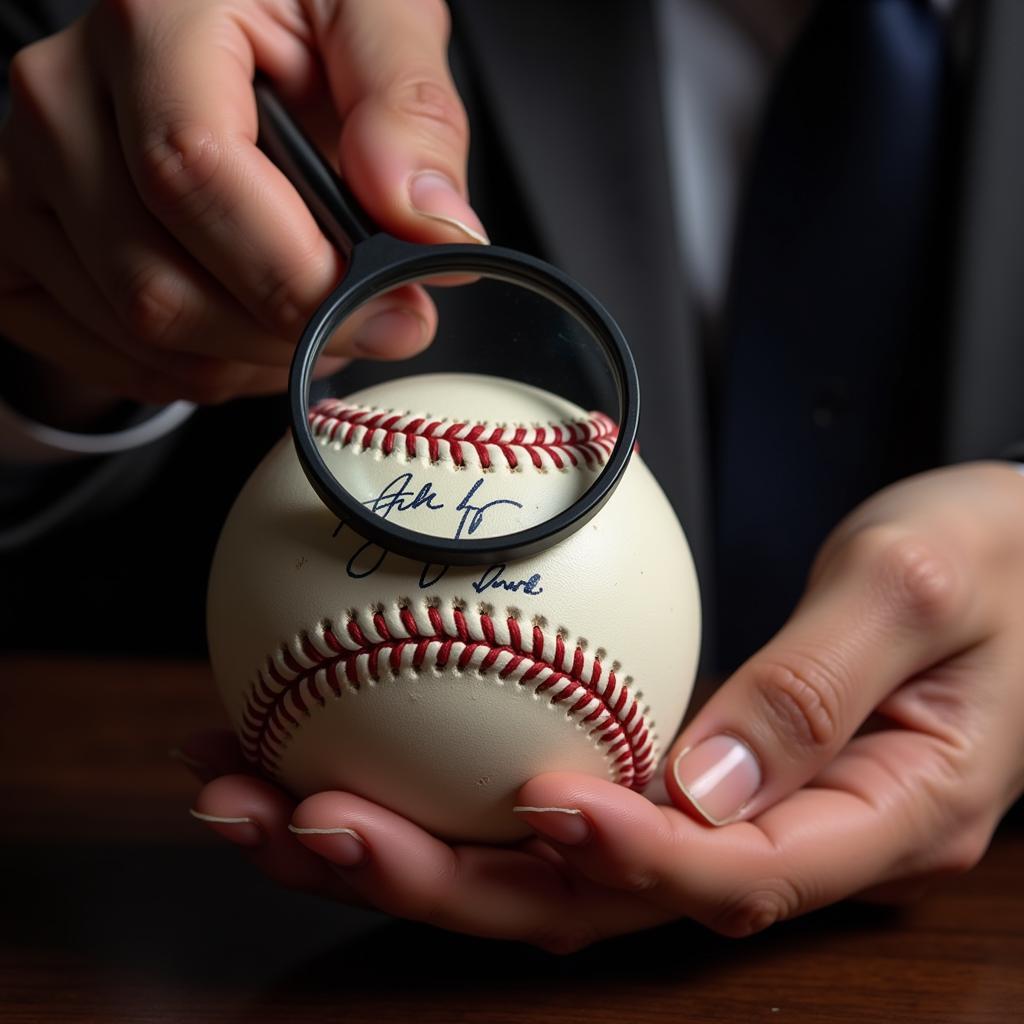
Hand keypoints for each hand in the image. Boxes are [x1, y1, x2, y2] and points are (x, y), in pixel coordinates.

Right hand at [0, 0, 483, 411]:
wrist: (223, 45)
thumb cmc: (294, 26)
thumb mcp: (374, 21)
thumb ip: (410, 107)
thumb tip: (428, 218)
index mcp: (148, 24)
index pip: (194, 174)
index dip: (300, 272)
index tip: (390, 305)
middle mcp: (62, 104)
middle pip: (159, 284)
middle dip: (292, 335)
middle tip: (377, 324)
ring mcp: (26, 184)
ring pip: (141, 335)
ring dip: (258, 359)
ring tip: (318, 313)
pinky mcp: (25, 252)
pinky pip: (117, 360)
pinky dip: (209, 371)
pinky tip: (255, 327)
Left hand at [185, 462, 1023, 951]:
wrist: (1020, 550)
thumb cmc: (995, 554)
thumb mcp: (921, 587)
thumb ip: (817, 685)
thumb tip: (698, 782)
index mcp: (882, 817)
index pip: (736, 867)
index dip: (625, 855)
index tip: (524, 800)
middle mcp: (790, 842)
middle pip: (594, 897)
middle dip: (434, 875)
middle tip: (290, 820)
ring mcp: (729, 814)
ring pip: (547, 864)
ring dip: (402, 838)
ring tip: (259, 794)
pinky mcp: (684, 773)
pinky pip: (555, 792)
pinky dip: (444, 778)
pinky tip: (342, 737)